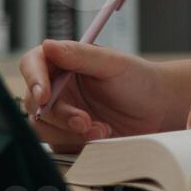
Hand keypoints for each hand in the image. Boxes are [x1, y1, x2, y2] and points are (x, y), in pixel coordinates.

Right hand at [19, 40, 176, 152]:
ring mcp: (61, 112)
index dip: (34, 79)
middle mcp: (57, 86)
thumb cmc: (138, 79)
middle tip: (85, 121)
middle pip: (33, 101)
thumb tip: (48, 45)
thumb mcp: (113, 63)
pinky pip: (59, 144)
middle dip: (60, 115)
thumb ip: (80, 55)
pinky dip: (78, 144)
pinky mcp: (67, 136)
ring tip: (102, 130)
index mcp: (63, 61)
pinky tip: (102, 137)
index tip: (44, 95)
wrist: (157, 109)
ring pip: (43, 127)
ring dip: (70, 132)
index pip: (33, 64)